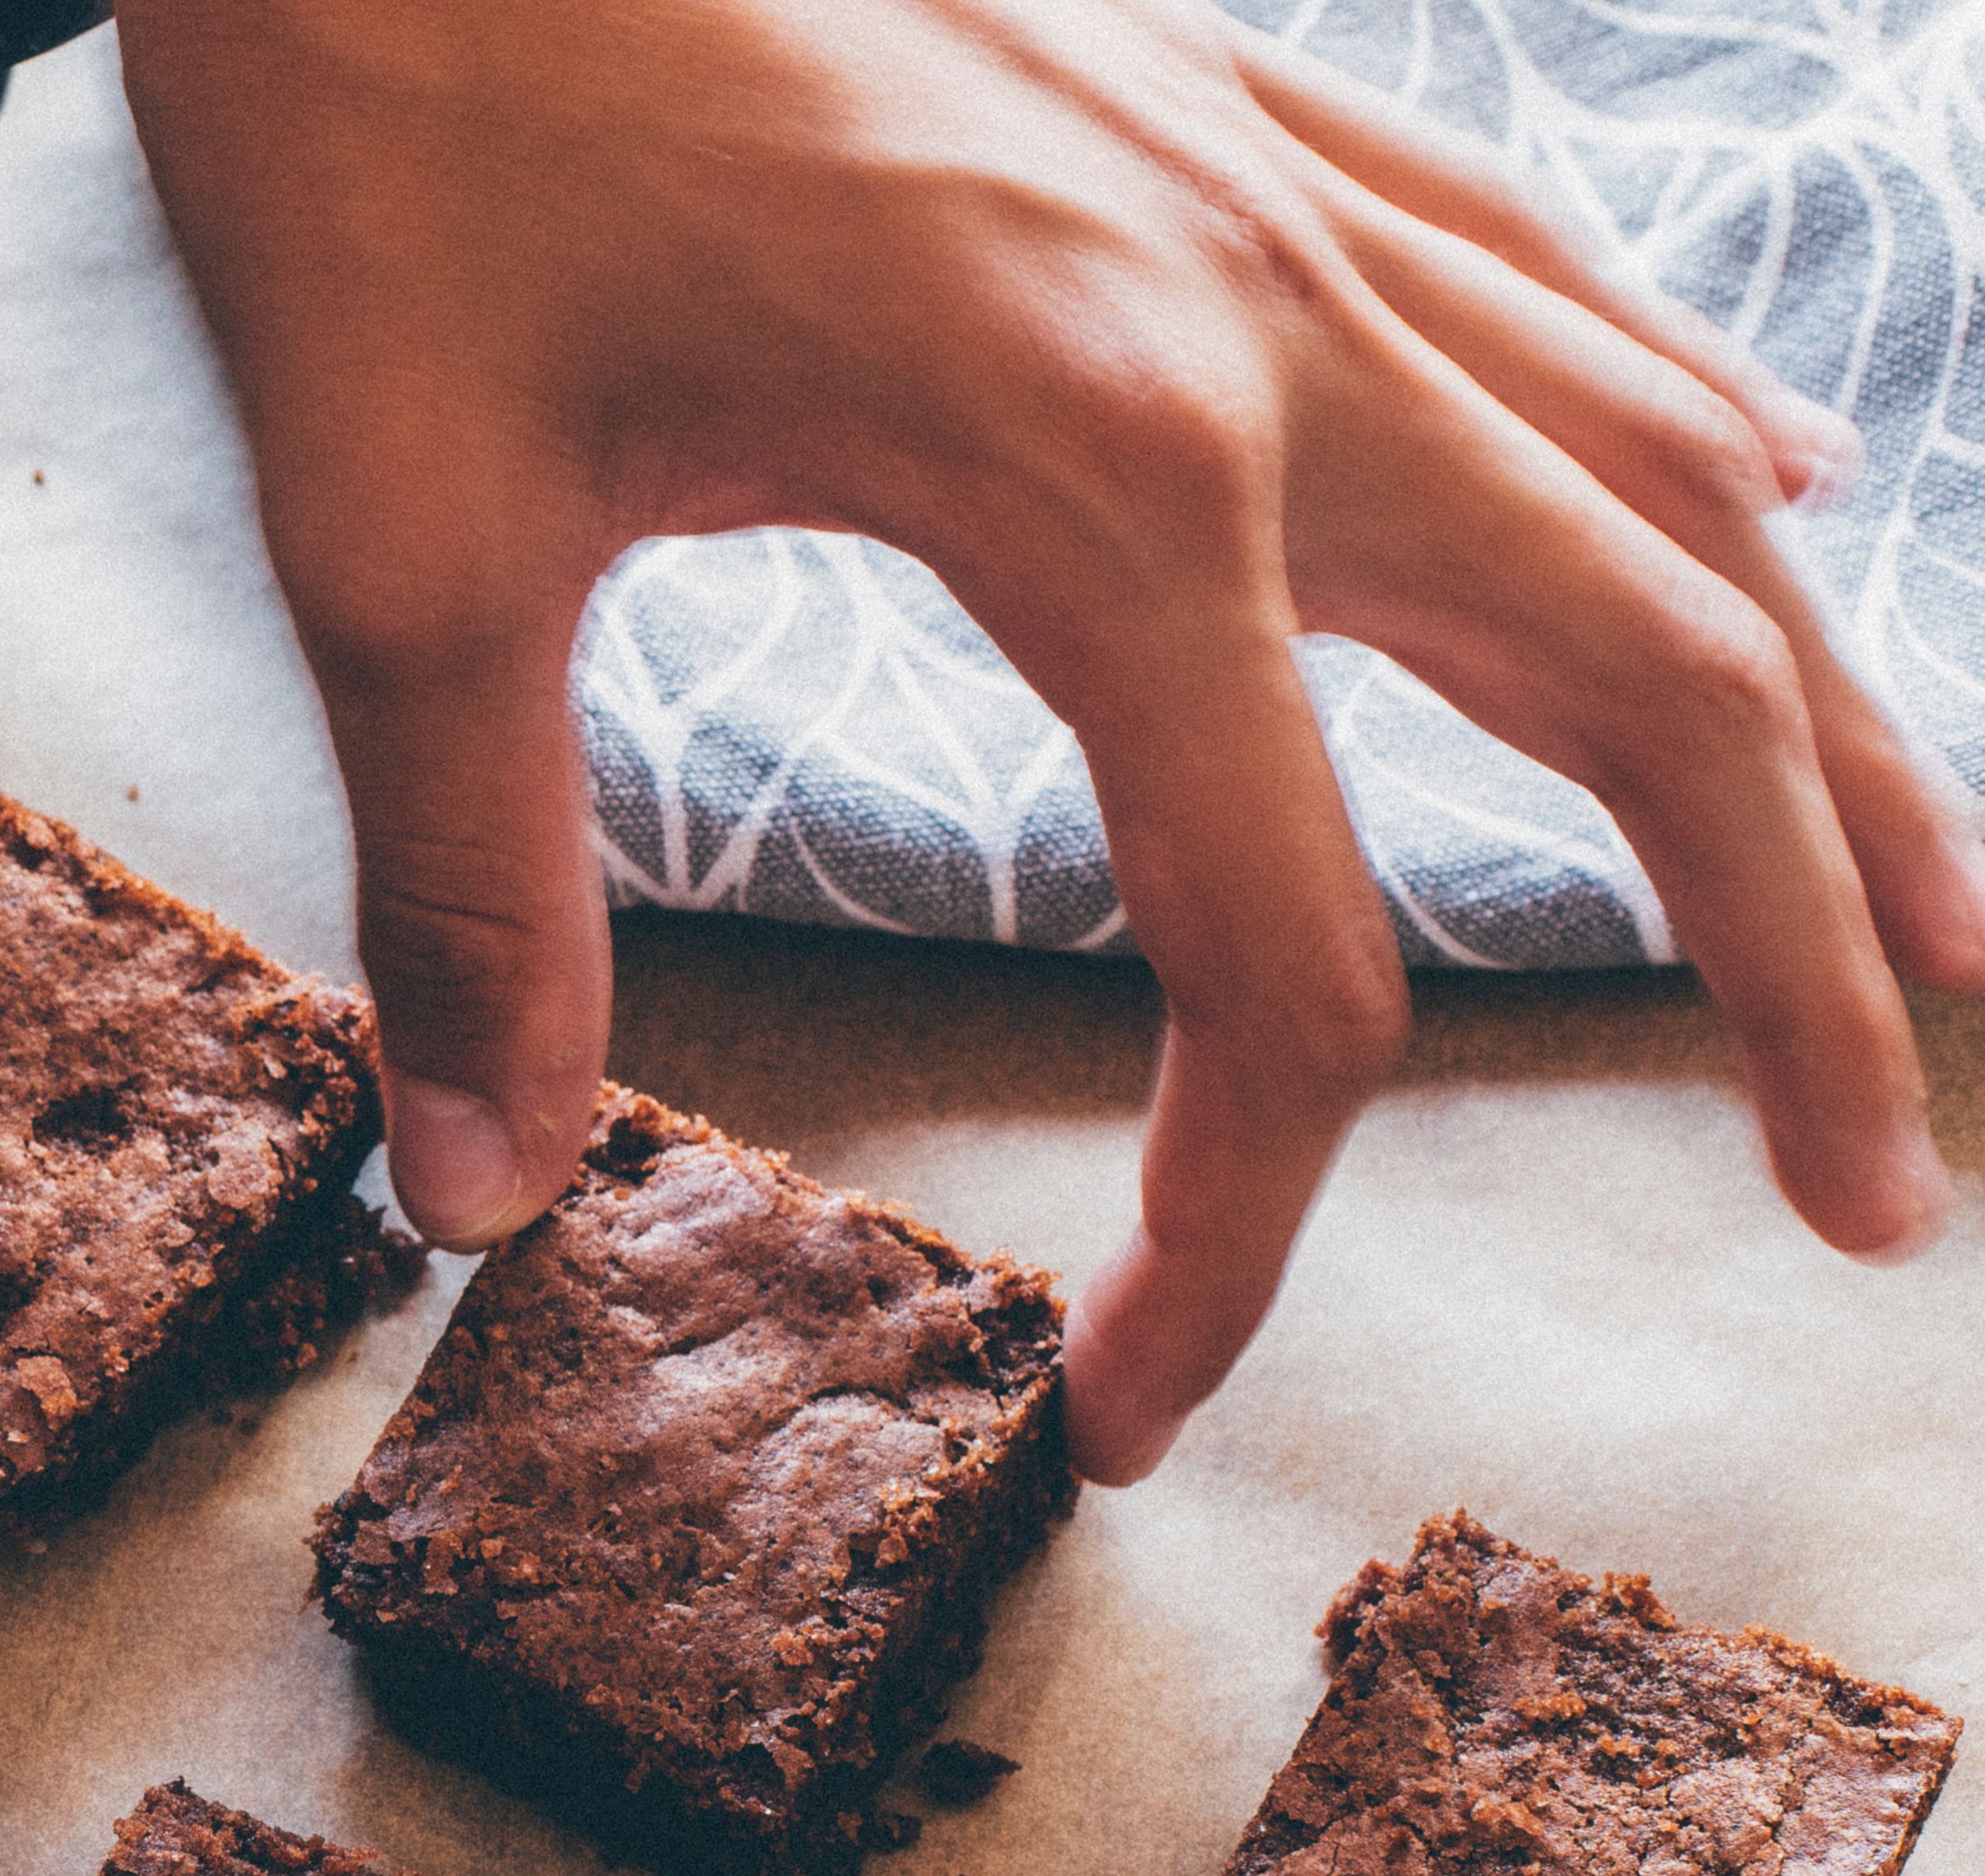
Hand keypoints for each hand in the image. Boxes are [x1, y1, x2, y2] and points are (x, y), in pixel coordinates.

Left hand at [118, 0, 1977, 1480]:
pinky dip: (1675, 421)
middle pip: (1651, 701)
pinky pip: (1536, 282)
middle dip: (1788, 976)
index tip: (1128, 1400)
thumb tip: (464, 1195)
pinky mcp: (1219, 99)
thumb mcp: (399, 540)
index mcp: (1102, 475)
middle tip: (1869, 1197)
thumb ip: (469, 890)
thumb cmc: (391, 130)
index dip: (1233, 1232)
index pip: (1285, 960)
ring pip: (1664, 489)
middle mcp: (1267, 335)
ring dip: (1820, 718)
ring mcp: (1271, 196)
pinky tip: (1759, 504)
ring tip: (1936, 920)